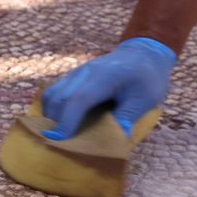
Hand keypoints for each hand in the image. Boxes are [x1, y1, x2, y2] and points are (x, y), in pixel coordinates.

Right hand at [41, 37, 177, 139]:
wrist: (143, 53)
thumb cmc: (147, 78)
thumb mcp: (146, 98)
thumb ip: (128, 117)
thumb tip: (117, 139)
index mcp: (106, 77)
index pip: (79, 99)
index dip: (67, 121)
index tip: (60, 140)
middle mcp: (85, 72)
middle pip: (59, 97)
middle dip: (54, 122)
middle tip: (55, 143)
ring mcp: (76, 73)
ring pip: (51, 94)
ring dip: (49, 116)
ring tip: (56, 134)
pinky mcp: (71, 77)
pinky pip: (53, 92)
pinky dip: (52, 109)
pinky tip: (59, 122)